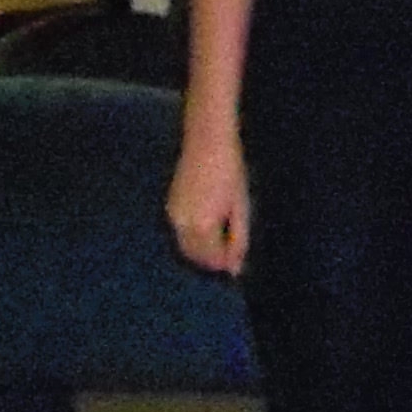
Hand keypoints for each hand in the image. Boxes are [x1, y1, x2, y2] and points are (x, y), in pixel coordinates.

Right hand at [165, 139, 249, 275]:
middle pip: (195, 256)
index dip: (225, 264)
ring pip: (185, 246)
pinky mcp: (170, 206)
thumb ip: (238, 239)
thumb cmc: (231, 173)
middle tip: (231, 256)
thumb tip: (235, 268)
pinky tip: (210, 229)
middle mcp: (182, 225)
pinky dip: (194, 238)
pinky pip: (181, 232)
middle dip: (212, 260)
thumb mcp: (241, 207)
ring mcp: (173, 215)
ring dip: (202, 251)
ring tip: (224, 242)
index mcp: (202, 226)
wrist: (208, 144)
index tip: (238, 264)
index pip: (211, 259)